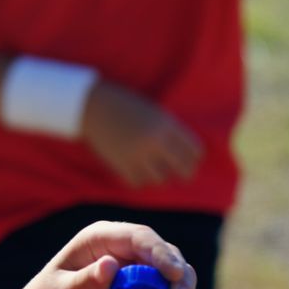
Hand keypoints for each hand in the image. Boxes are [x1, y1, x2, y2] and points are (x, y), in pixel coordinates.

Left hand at [0, 221, 196, 288]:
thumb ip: (86, 282)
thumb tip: (111, 264)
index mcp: (100, 238)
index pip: (138, 237)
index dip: (160, 253)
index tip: (174, 275)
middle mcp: (121, 248)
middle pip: (163, 253)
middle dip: (177, 276)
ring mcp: (133, 268)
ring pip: (170, 274)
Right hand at [78, 80, 203, 186]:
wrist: (93, 105)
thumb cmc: (125, 105)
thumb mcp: (153, 112)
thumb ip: (169, 130)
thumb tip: (184, 153)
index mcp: (166, 124)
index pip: (194, 150)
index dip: (195, 158)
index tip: (191, 160)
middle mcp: (155, 140)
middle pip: (183, 169)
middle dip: (186, 173)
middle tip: (183, 175)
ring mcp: (137, 153)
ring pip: (161, 179)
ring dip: (160, 177)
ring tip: (155, 172)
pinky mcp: (120, 163)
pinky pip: (138, 183)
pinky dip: (140, 181)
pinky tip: (138, 174)